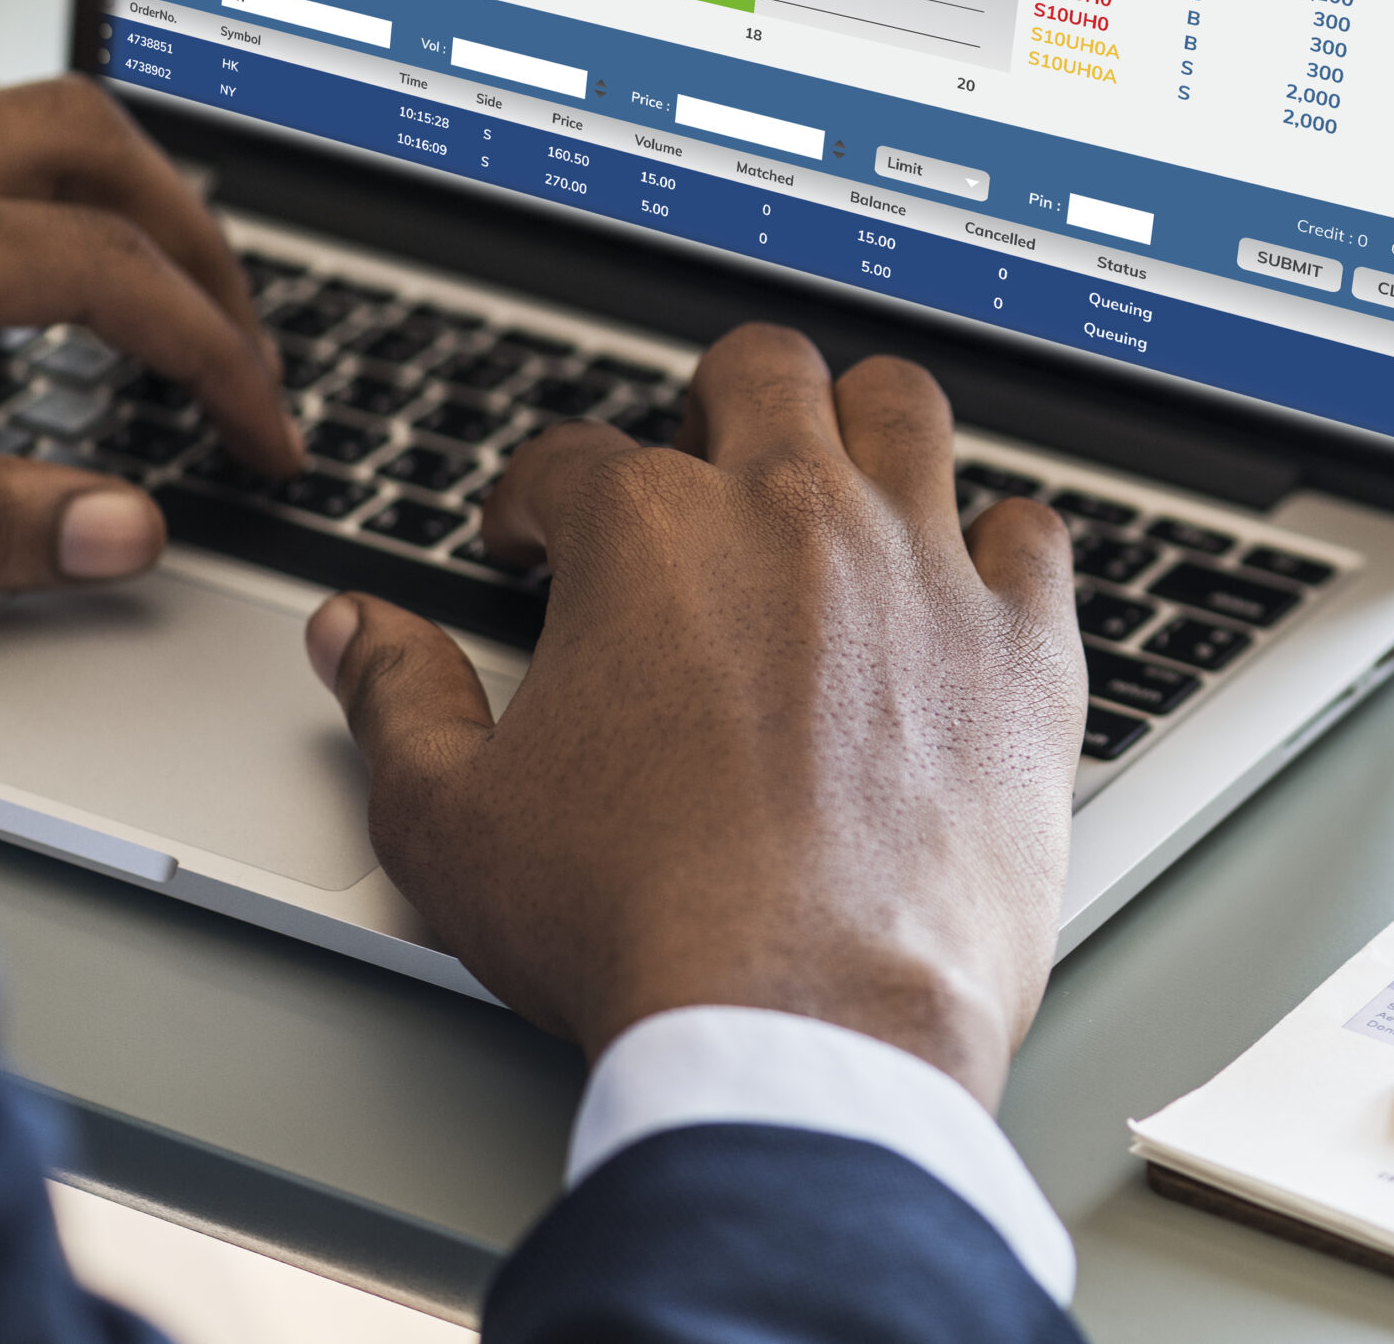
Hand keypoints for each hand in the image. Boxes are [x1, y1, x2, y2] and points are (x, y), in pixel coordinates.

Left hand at [0, 74, 298, 587]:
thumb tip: (127, 530)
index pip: (106, 272)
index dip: (212, 361)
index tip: (265, 444)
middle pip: (86, 141)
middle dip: (195, 245)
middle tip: (242, 350)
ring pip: (16, 110)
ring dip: (113, 192)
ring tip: (160, 290)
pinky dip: (19, 177)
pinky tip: (24, 248)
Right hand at [303, 326, 1085, 1105]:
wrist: (804, 1020)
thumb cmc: (633, 925)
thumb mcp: (452, 822)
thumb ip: (398, 701)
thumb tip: (358, 631)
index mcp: (650, 537)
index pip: (574, 459)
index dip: (538, 501)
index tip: (536, 544)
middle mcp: (795, 516)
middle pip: (762, 373)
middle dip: (717, 404)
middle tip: (704, 472)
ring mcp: (924, 570)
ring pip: (905, 409)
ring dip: (864, 426)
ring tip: (841, 481)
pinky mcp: (1025, 647)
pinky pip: (1036, 534)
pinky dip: (1002, 545)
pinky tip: (972, 582)